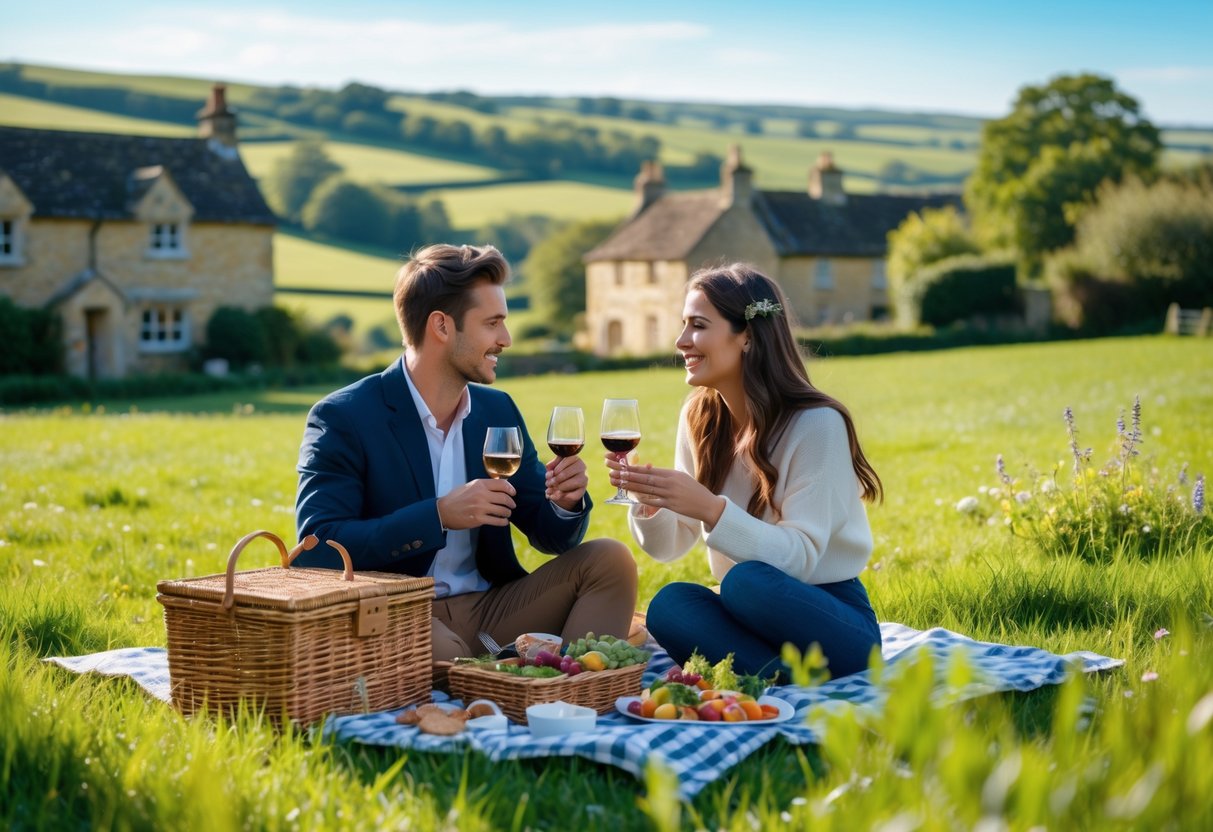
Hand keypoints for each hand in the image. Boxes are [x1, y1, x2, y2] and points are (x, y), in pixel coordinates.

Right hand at [437, 479, 516, 529]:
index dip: (510, 489)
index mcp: (480, 484)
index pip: (502, 484)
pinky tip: (504, 522)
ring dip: (507, 512)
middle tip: (512, 505)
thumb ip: (483, 486)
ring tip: (507, 513)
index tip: (513, 493)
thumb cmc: (455, 498)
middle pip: (504, 498)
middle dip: (511, 503)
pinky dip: (503, 522)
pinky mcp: (478, 519)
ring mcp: (480, 507)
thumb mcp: (469, 486)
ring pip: (502, 510)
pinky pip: (496, 521)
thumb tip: (498, 487)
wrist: (443, 511)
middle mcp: (481, 495)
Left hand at [545, 454, 587, 510]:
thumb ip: (551, 466)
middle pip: (564, 474)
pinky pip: (573, 495)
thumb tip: (550, 474)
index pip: (564, 462)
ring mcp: (584, 479)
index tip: (550, 474)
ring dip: (558, 488)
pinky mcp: (583, 490)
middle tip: (547, 484)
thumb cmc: (561, 470)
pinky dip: (562, 497)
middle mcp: (582, 467)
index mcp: (575, 458)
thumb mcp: (555, 465)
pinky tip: (554, 496)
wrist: (568, 482)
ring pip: (570, 484)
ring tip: (549, 490)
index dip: (555, 470)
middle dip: (553, 480)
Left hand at [605, 456, 725, 526]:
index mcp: (670, 473)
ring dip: (629, 485)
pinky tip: (631, 496)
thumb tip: (648, 470)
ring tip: (616, 482)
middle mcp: (669, 482)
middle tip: (611, 471)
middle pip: (643, 477)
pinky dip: (642, 498)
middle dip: (625, 474)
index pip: (647, 470)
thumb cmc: (692, 490)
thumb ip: (664, 475)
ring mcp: (670, 494)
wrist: (708, 504)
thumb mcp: (679, 478)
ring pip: (645, 488)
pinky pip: (653, 501)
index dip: (631, 468)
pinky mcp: (671, 505)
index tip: (618, 465)